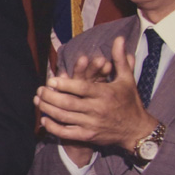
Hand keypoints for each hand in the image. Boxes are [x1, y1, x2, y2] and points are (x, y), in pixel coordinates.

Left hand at [35, 37, 157, 153]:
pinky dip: (54, 127)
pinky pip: (67, 133)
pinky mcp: (88, 136)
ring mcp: (92, 124)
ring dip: (48, 110)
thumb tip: (119, 38)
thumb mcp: (127, 79)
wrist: (136, 130)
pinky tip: (44, 120)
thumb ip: (119, 59)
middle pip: (68, 103)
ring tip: (37, 101)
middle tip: (39, 90)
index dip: (65, 85)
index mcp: (105, 94)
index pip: (82, 88)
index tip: (51, 80)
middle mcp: (97, 109)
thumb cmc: (130, 101)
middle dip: (50, 97)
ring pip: (65, 117)